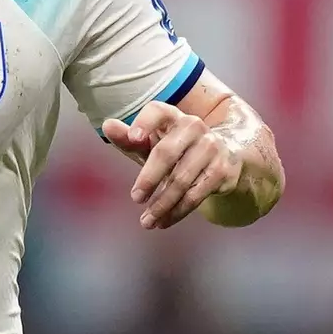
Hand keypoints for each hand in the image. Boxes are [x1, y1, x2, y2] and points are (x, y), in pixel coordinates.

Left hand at [102, 102, 241, 230]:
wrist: (225, 157)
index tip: (133, 139)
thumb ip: (129, 140)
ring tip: (147, 222)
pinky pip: (196, 194)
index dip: (145, 123)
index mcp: (173, 117)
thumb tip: (107, 125)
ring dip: (162, 204)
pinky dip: (178, 211)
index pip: (158, 112)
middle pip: (167, 152)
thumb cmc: (177, 151)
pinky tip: (164, 222)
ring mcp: (211, 147)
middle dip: (149, 178)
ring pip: (181, 179)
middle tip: (135, 198)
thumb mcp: (152, 146)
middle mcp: (194, 127)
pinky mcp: (222, 170)